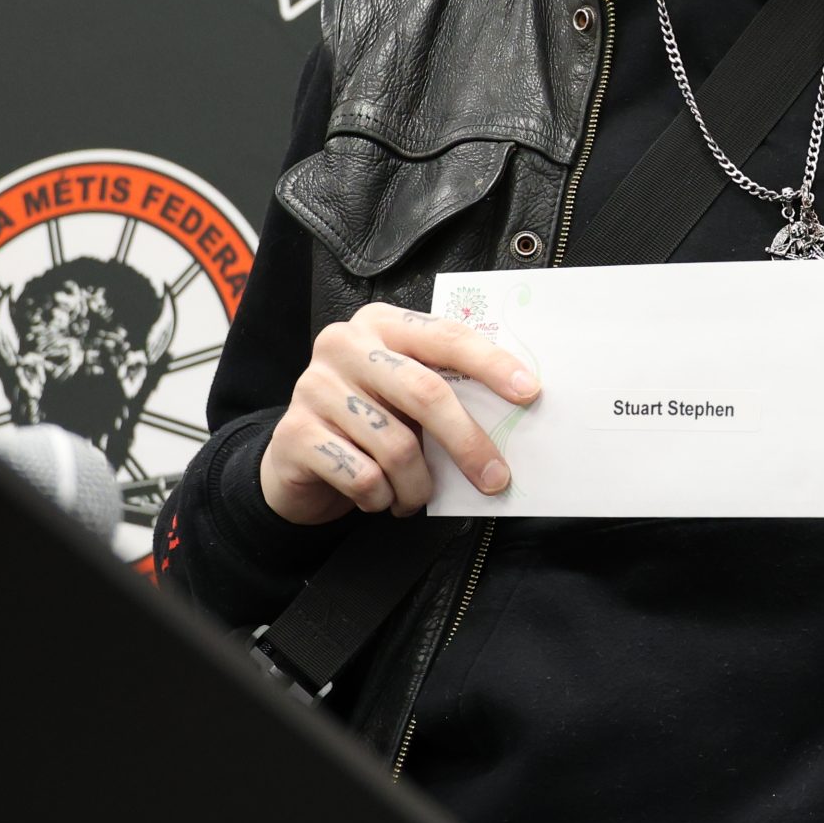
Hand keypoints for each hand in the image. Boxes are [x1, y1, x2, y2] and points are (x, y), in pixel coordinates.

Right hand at [259, 301, 538, 524]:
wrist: (295, 460)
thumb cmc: (369, 421)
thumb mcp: (405, 393)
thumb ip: (445, 387)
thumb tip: (517, 409)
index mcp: (382, 323)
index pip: (448, 337)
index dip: (492, 364)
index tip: (530, 392)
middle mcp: (344, 345)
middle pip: (425, 392)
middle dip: (468, 441)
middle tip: (495, 478)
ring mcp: (313, 387)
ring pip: (396, 445)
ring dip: (418, 485)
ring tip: (417, 496)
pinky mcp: (293, 433)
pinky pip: (361, 476)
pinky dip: (381, 498)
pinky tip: (378, 499)